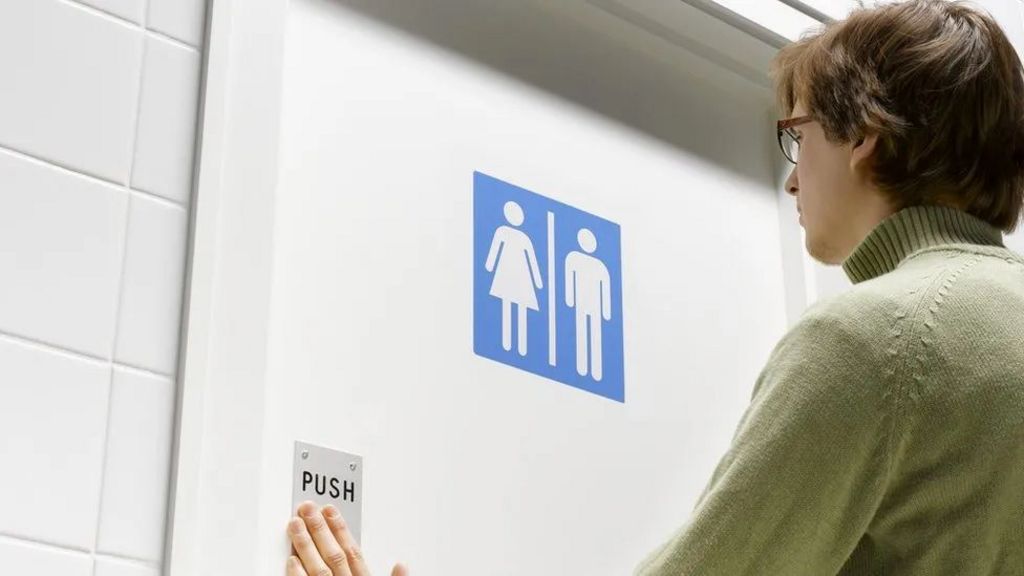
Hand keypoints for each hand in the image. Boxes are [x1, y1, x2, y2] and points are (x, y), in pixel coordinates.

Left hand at [287, 500, 408, 575]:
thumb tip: (402, 565)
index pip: (352, 552)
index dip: (340, 529)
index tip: (330, 510)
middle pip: (333, 555)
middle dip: (320, 530)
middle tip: (307, 509)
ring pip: (318, 569)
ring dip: (306, 545)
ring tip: (295, 525)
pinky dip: (297, 574)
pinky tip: (290, 559)